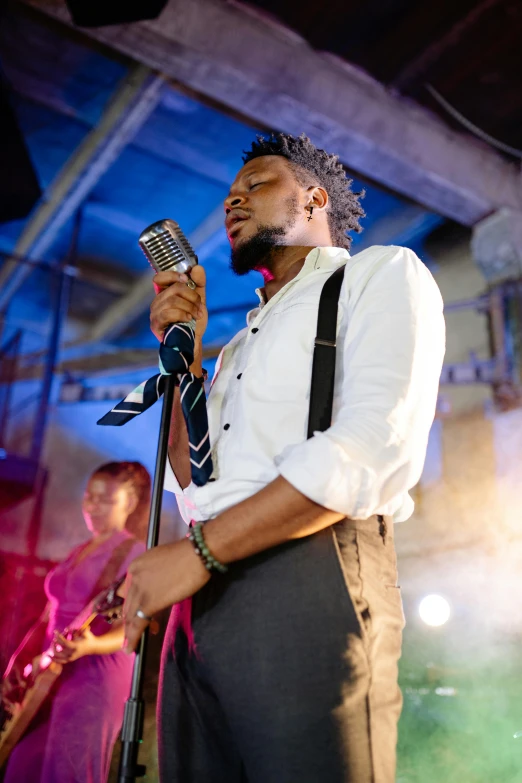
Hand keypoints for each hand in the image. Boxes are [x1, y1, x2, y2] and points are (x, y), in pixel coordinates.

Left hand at [52, 629, 96, 663]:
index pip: (64, 642)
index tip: (55, 631)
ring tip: (51, 646)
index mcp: (76, 646)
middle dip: (55, 643)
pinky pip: (60, 661)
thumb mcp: (84, 631)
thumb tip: (67, 629)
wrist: (93, 647)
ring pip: (58, 657)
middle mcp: (73, 653)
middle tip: (54, 638)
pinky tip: (49, 656)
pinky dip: (55, 659)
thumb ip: (76, 630)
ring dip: (53, 651)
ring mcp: (71, 657)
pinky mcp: (70, 659)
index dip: (59, 637)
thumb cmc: (89, 637)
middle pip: (60, 649)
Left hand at [120, 538, 210, 653]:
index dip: (132, 604)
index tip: (137, 612)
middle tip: (134, 630)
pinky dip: (132, 638)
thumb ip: (154, 575)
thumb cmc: (186, 555)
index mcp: (135, 567)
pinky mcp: (148, 604)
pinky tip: (131, 648)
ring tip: (132, 643)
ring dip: (131, 630)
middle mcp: (133, 578)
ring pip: (131, 616)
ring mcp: (139, 591)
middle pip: (128, 604)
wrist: (196, 555)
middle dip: (130, 619)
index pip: (127, 591)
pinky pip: (137, 625)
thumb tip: (158, 587)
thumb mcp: (162, 562)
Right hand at [150, 265, 206, 342]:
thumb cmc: (193, 321)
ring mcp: (155, 313)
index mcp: (165, 293)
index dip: (173, 275)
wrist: (193, 341)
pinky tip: (188, 319)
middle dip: (192, 296)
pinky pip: (168, 313)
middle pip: (174, 288)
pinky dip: (182, 314)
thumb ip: (199, 284)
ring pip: (172, 300)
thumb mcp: (199, 300)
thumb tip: (197, 267)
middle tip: (199, 306)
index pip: (160, 277)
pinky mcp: (156, 324)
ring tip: (197, 315)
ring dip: (190, 307)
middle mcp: (157, 301)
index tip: (186, 279)